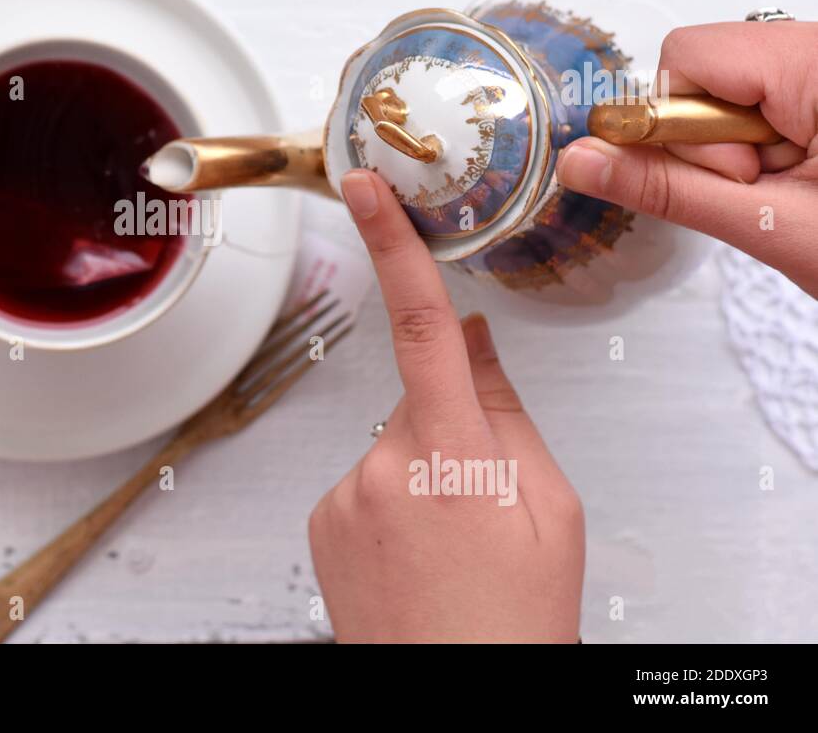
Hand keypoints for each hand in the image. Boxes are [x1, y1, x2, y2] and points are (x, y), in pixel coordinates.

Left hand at [308, 170, 584, 642]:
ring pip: (392, 446)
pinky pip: (364, 482)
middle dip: (453, 433)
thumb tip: (475, 343)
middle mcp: (383, 465)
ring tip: (451, 546)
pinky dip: (390, 505)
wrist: (453, 693)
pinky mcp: (320, 518)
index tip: (365, 189)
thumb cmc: (512, 622)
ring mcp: (343, 494)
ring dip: (423, 476)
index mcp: (454, 454)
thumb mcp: (550, 511)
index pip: (422, 326)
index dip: (393, 245)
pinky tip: (415, 554)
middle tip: (485, 509)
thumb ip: (506, 414)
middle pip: (420, 402)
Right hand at [556, 21, 817, 297]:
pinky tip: (809, 182)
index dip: (686, 126)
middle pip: (708, 70)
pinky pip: (768, 103)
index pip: (688, 54)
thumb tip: (580, 160)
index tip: (737, 179)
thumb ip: (668, 187)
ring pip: (733, 92)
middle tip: (775, 192)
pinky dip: (771, 149)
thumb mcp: (775, 227)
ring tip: (801, 192)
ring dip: (745, 151)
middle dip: (718, 141)